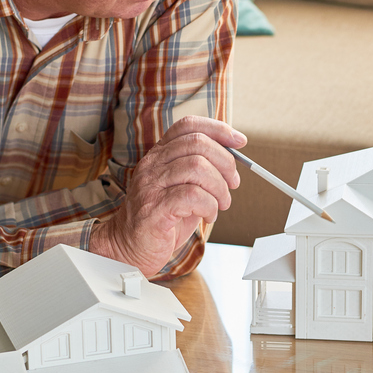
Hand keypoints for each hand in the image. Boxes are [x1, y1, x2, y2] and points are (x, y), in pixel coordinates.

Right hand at [90, 116, 244, 275]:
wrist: (131, 246)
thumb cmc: (163, 217)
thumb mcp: (183, 186)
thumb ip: (202, 169)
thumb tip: (234, 159)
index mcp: (160, 154)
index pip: (188, 126)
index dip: (218, 129)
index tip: (240, 141)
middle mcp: (152, 164)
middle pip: (198, 144)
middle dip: (225, 163)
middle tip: (233, 183)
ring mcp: (150, 185)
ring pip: (198, 168)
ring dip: (219, 188)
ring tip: (220, 203)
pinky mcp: (154, 208)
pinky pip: (193, 196)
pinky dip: (209, 206)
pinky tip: (208, 215)